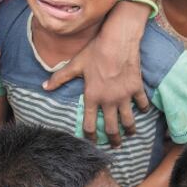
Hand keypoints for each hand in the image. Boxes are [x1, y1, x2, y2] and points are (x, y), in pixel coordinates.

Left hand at [44, 3, 148, 146]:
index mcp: (93, 97)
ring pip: (128, 120)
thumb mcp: (75, 65)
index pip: (90, 124)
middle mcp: (109, 101)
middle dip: (113, 139)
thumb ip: (60, 78)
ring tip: (130, 134)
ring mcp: (124, 96)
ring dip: (129, 129)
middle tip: (115, 145)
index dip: (90, 136)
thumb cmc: (94, 52)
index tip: (92, 142)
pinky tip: (143, 110)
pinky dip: (143, 108)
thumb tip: (44, 86)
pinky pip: (142, 103)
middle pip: (111, 128)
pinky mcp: (136, 88)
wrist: (117, 41)